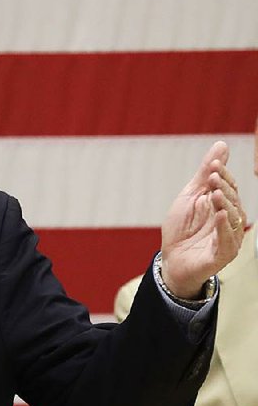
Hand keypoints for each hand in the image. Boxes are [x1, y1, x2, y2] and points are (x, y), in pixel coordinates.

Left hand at [160, 141, 245, 298]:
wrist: (170, 260)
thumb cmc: (182, 229)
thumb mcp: (190, 197)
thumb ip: (205, 174)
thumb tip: (222, 145)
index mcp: (224, 206)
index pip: (230, 187)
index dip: (223, 175)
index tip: (214, 165)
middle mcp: (231, 221)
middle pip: (233, 201)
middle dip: (224, 188)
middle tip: (213, 177)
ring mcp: (229, 238)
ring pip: (234, 219)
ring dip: (225, 205)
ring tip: (215, 194)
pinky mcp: (223, 255)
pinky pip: (228, 240)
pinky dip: (225, 227)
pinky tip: (220, 215)